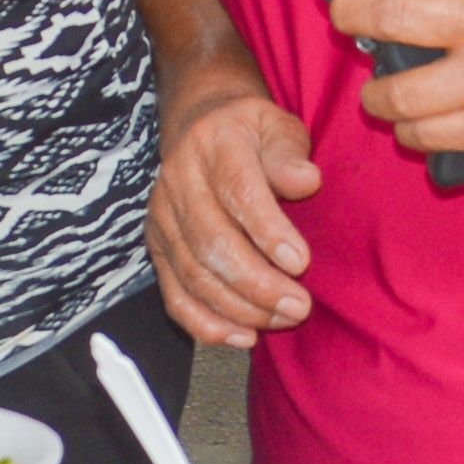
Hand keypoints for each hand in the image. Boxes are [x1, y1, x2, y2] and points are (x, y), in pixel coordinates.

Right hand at [150, 77, 320, 347]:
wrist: (200, 128)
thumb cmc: (251, 134)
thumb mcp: (277, 126)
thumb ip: (289, 152)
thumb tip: (306, 181)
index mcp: (214, 143)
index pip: (238, 191)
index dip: (268, 230)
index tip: (301, 262)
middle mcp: (179, 181)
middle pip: (212, 241)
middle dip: (257, 282)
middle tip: (299, 306)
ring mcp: (163, 218)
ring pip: (194, 275)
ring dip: (240, 307)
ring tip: (282, 319)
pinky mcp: (157, 249)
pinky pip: (176, 296)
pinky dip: (207, 324)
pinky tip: (244, 337)